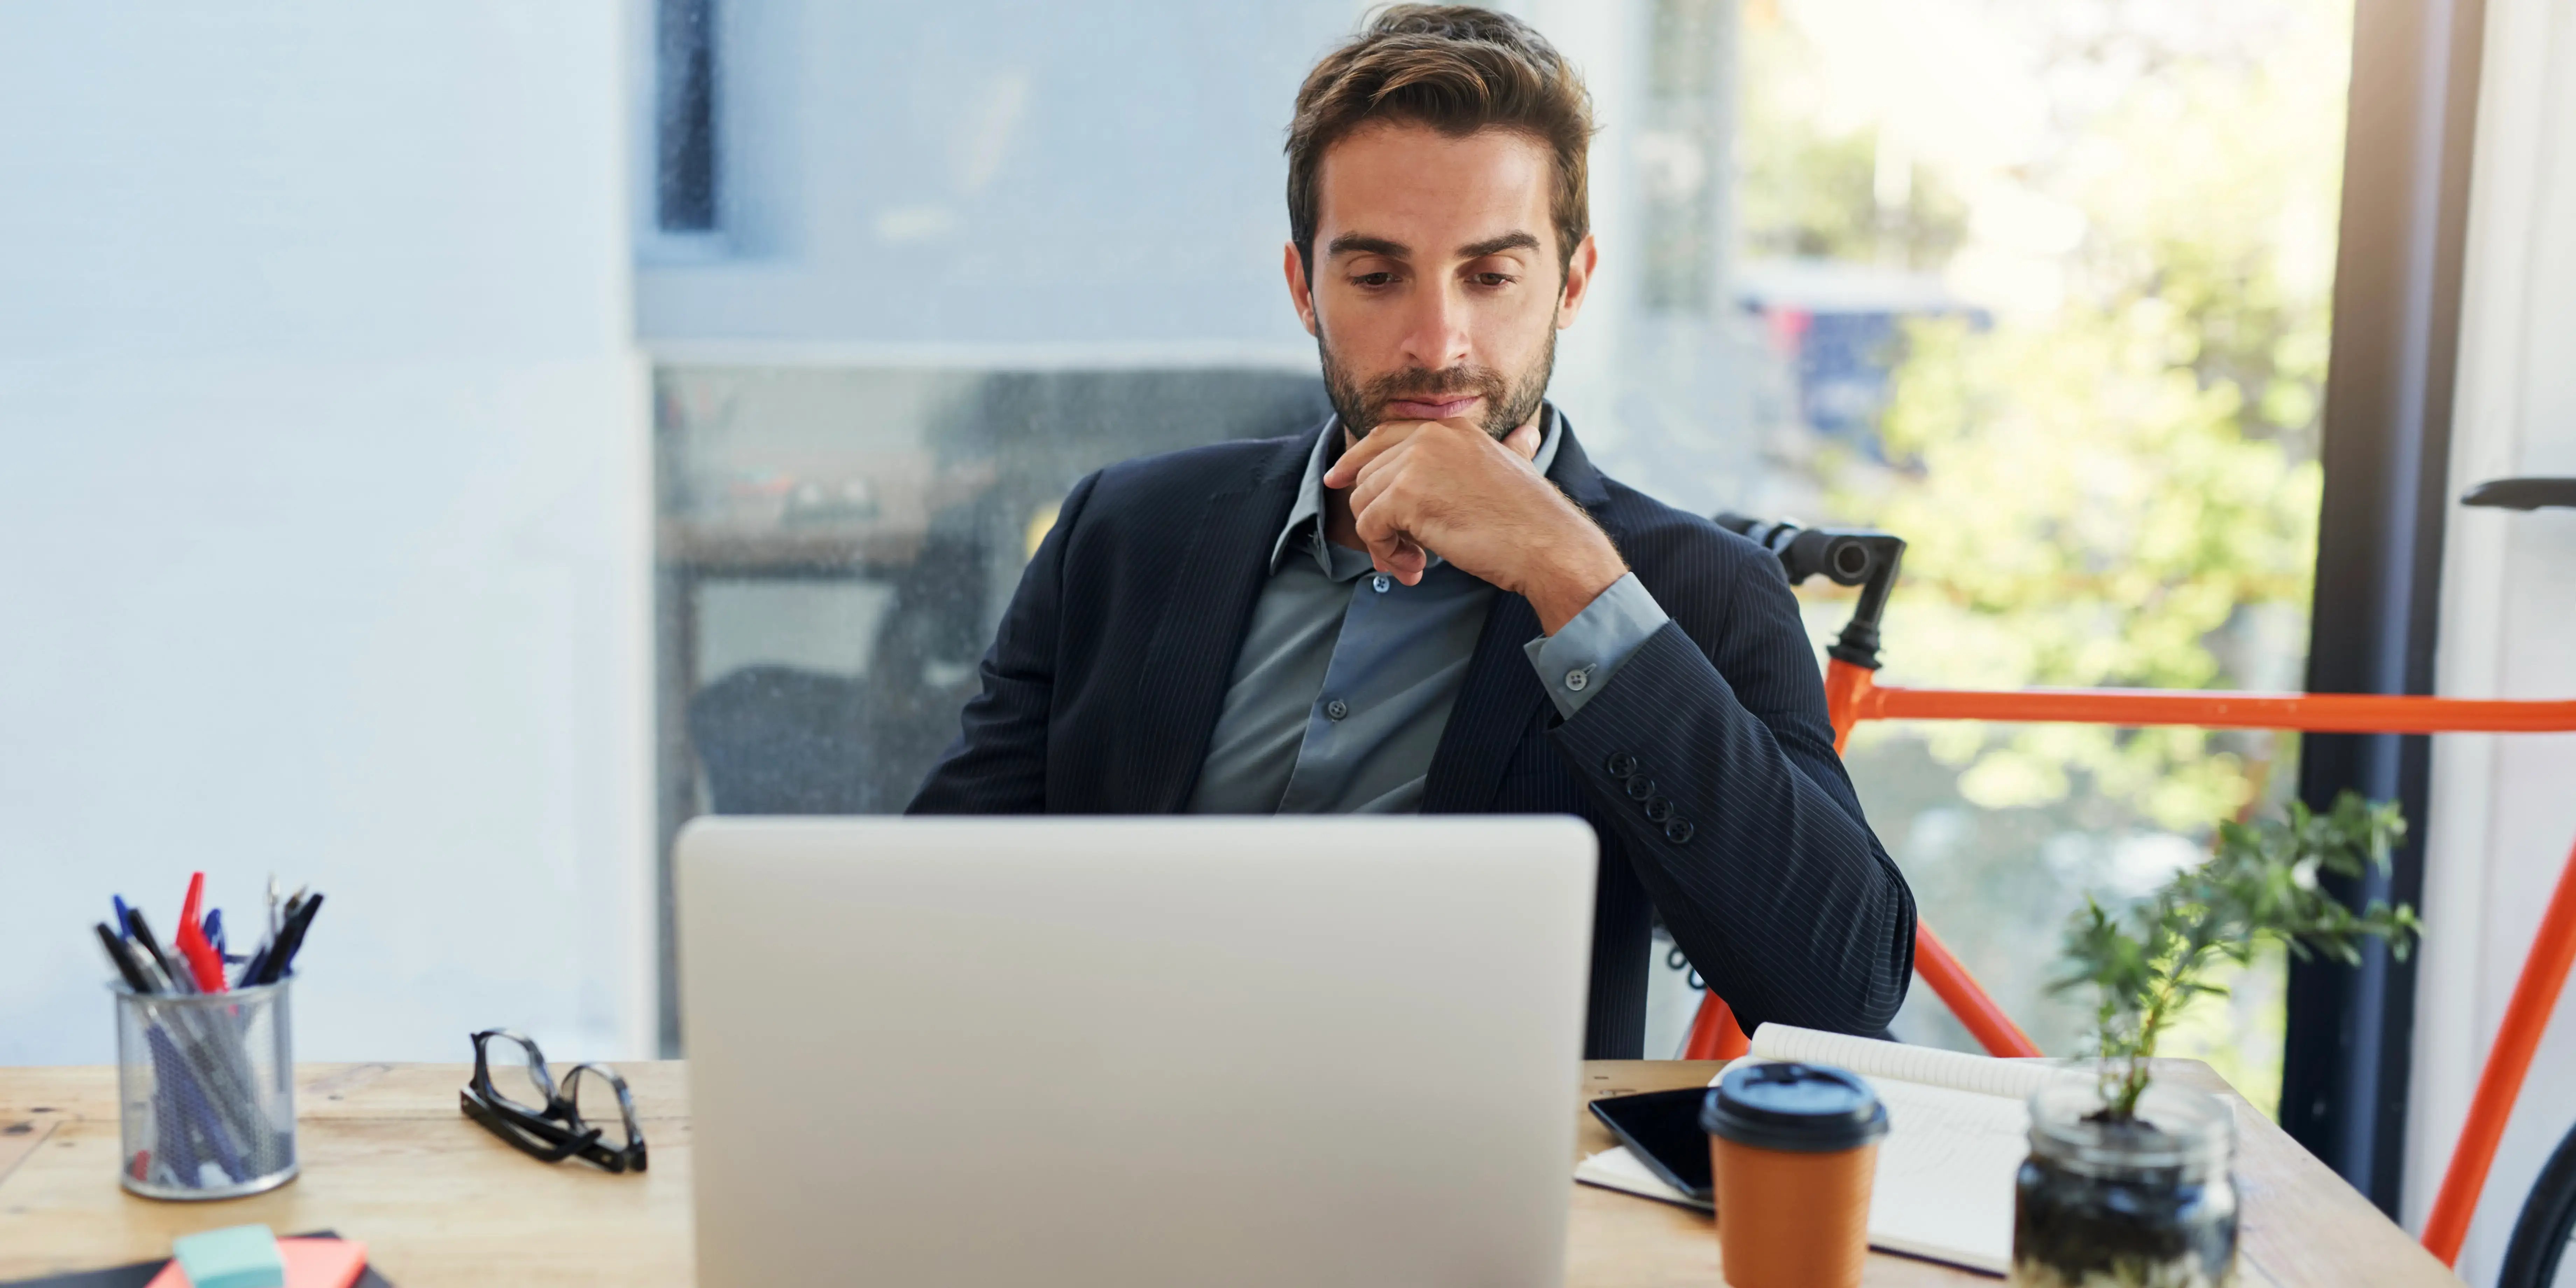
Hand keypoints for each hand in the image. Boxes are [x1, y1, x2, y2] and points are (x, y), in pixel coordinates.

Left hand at [1323, 419, 1627, 633]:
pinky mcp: (1405, 496)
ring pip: (1363, 503)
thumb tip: (1526, 436)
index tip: (1336, 481)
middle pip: (1368, 477)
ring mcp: (1415, 463)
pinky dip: (1384, 552)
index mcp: (1450, 427)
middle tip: (1404, 554)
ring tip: (1413, 564)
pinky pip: (1368, 526)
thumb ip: (1509, 449)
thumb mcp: (1517, 467)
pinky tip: (1416, 567)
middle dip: (1378, 519)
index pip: (1382, 436)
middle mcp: (1429, 436)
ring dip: (1382, 542)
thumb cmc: (1533, 517)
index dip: (1355, 460)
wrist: (1547, 544)